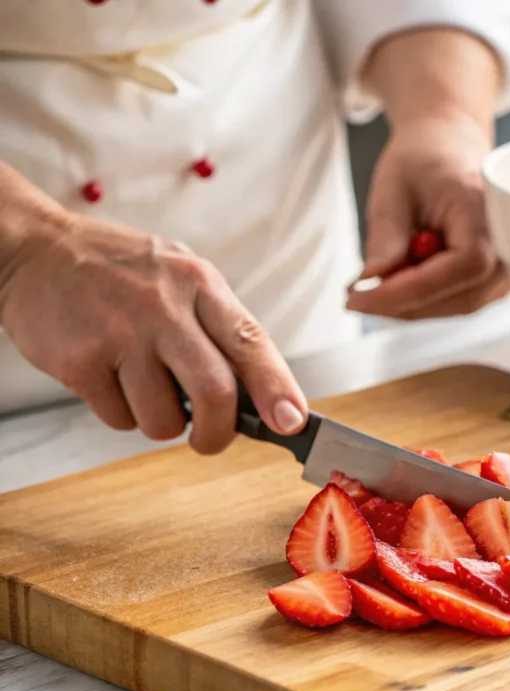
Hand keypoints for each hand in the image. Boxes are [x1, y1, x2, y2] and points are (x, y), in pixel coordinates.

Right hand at [0, 213, 307, 453]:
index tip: (292, 422)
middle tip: (210, 440)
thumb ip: (218, 328)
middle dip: (219, 433)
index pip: (252, 343)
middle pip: (215, 393)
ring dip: (161, 423)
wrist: (35, 249)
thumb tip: (262, 395)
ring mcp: (121, 335)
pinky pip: (119, 418)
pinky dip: (121, 413)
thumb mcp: (181, 278)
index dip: (278, 388)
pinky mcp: (81, 362)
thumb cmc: (120, 273)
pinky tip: (109, 378)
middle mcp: (165, 308)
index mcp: (200, 285)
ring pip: (164, 419)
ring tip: (145, 388)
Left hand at [347, 113, 508, 318]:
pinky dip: (421, 298)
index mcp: (487, 213)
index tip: (359, 298)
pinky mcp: (491, 281)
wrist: (451, 147)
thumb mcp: (394, 190)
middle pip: (458, 297)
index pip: (460, 268)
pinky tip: (396, 280)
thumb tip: (372, 282)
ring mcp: (504, 269)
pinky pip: (455, 301)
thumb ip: (387, 237)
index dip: (409, 291)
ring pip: (455, 306)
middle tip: (355, 295)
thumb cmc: (425, 160)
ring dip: (409, 304)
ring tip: (371, 284)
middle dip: (402, 303)